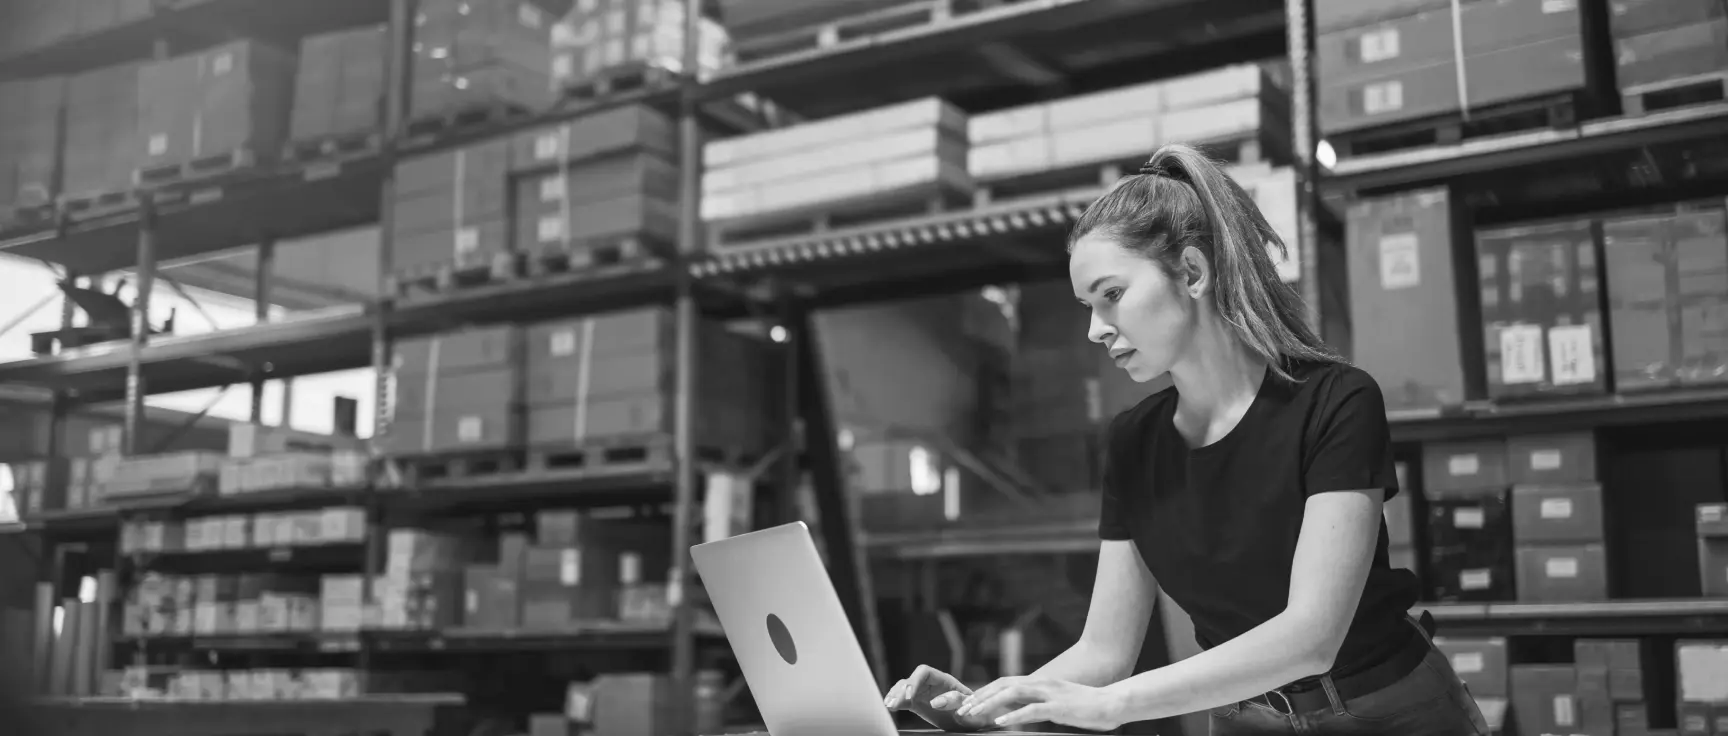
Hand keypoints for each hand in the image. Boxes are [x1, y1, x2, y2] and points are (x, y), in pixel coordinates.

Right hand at [884, 665, 993, 731]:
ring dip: (896, 695)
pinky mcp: (917, 702)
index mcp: (944, 680)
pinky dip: (895, 700)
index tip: (910, 695)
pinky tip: (889, 705)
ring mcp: (923, 692)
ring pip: (904, 688)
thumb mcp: (969, 708)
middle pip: (911, 680)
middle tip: (894, 703)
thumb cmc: (973, 714)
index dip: (915, 681)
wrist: (973, 722)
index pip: (924, 672)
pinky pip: (903, 699)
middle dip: (901, 690)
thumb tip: (935, 701)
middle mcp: (931, 683)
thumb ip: (955, 702)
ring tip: (889, 705)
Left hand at [956, 676, 1126, 731]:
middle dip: (980, 696)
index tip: (968, 703)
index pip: (1005, 683)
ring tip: (974, 714)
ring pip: (1012, 695)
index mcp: (1040, 683)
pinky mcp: (1058, 707)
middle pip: (1003, 686)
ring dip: (989, 704)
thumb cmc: (1087, 706)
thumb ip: (1037, 705)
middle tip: (962, 709)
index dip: (985, 692)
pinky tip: (1000, 722)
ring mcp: (1049, 694)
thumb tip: (1018, 714)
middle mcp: (1041, 684)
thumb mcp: (1056, 704)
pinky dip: (1013, 716)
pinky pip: (1031, 710)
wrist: (1113, 702)